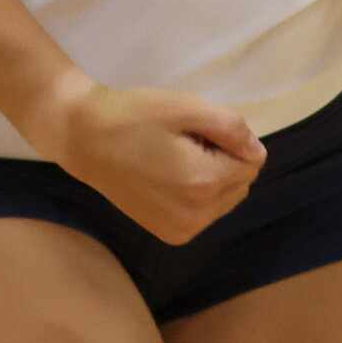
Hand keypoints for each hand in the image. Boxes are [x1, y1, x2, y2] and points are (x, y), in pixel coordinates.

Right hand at [31, 77, 265, 245]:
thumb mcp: (188, 108)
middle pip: (242, 181)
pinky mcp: (171, 234)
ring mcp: (183, 230)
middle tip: (184, 143)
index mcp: (204, 183)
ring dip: (213, 176)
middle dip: (224, 159)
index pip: (253, 161)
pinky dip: (199, 193)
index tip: (197, 132)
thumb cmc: (136, 116)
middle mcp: (196, 215)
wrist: (84, 140)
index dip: (230, 140)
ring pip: (228, 198)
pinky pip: (207, 211)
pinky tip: (168, 176)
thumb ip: (233, 128)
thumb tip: (257, 152)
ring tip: (174, 158)